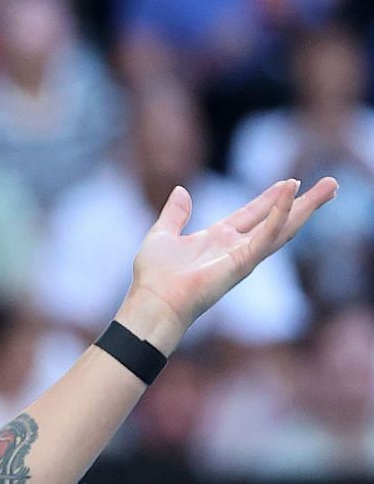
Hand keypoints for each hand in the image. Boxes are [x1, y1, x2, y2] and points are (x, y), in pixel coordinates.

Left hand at [121, 178, 338, 349]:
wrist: (153, 301)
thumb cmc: (155, 276)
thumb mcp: (163, 234)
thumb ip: (175, 214)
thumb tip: (182, 190)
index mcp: (219, 239)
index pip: (254, 214)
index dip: (272, 198)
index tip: (290, 182)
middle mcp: (237, 247)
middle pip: (278, 218)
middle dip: (304, 202)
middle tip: (330, 184)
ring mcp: (244, 255)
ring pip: (284, 226)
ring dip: (307, 206)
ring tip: (330, 186)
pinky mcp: (244, 261)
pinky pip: (267, 234)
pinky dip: (280, 214)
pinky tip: (292, 194)